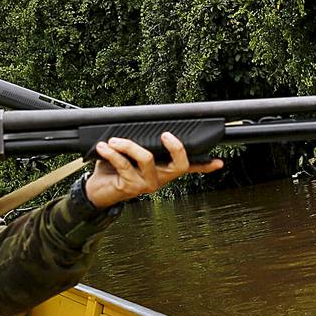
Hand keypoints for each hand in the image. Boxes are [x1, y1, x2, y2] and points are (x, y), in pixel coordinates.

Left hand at [84, 133, 223, 208]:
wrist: (96, 192)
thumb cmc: (114, 169)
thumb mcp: (130, 153)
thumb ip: (140, 142)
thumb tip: (137, 123)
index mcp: (163, 169)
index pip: (189, 168)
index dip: (205, 166)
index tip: (219, 163)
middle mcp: (160, 178)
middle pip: (179, 165)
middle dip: (176, 148)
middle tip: (166, 134)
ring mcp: (147, 184)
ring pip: (146, 158)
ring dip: (127, 145)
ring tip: (113, 140)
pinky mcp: (130, 187)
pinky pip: (123, 164)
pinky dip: (111, 152)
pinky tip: (102, 147)